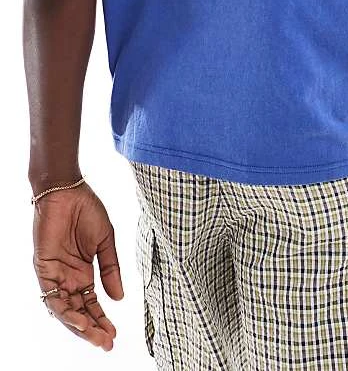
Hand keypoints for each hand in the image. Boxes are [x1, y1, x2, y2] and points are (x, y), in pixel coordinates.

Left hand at [32, 182, 123, 349]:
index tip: (115, 334)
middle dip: (92, 329)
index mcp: (83, 272)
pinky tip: (78, 320)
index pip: (91, 304)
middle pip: (78, 312)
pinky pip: (52, 296)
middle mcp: (68, 278)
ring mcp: (55, 275)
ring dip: (80, 325)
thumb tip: (119, 297)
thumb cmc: (87, 209)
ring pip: (65, 310)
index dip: (102, 319)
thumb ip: (111, 269)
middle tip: (107, 342)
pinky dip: (64, 310)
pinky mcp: (44, 269)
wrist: (67, 190)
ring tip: (96, 337)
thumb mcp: (106, 241)